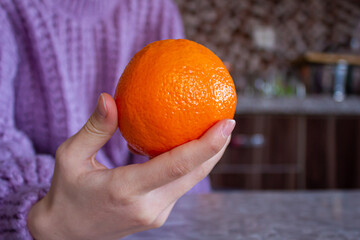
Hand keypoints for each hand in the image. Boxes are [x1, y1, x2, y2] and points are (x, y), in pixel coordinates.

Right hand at [27, 93, 234, 239]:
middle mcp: (147, 206)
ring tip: (217, 132)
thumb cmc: (66, 193)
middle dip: (217, 148)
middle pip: (194, 174)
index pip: (176, 166)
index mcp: (125, 190)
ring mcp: (156, 215)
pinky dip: (191, 167)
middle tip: (228, 120)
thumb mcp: (70, 157)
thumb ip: (95, 128)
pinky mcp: (158, 216)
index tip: (227, 123)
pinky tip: (192, 148)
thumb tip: (110, 97)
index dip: (206, 145)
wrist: (67, 235)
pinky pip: (181, 187)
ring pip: (191, 182)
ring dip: (207, 158)